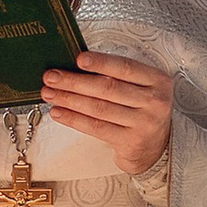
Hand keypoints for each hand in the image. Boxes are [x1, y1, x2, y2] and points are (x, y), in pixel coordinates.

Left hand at [40, 48, 174, 175]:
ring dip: (69, 100)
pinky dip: (74, 119)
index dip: (100, 62)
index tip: (77, 59)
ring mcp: (144, 123)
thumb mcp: (139, 88)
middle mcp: (155, 101)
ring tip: (49, 94)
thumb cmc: (139, 110)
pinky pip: (96, 128)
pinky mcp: (131, 142)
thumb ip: (116, 76)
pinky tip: (58, 112)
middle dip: (75, 82)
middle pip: (108, 88)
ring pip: (99, 108)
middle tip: (51, 77)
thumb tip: (74, 66)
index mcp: (157, 80)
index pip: (125, 67)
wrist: (154, 148)